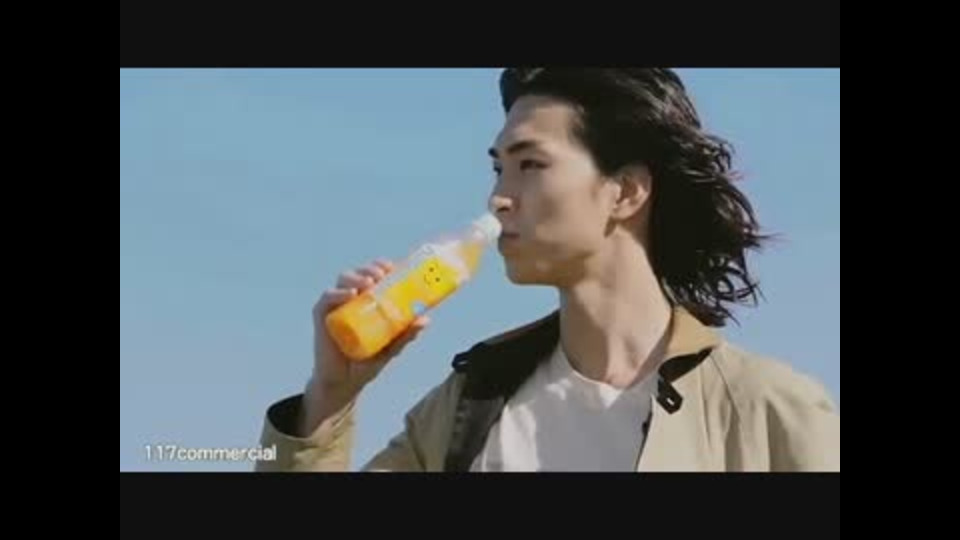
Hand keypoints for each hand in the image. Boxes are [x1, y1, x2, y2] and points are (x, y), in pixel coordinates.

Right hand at [302, 259, 429, 433]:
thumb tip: (425, 320)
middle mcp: (351, 299)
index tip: (393, 266)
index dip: (382, 266)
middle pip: (359, 273)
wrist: (345, 383)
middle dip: (371, 269)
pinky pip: (327, 298)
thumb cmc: (367, 361)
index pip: (374, 276)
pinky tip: (350, 295)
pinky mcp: (322, 316)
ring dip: (356, 277)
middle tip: (382, 275)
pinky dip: (338, 294)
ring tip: (369, 283)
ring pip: (343, 281)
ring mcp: (336, 306)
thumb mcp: (391, 347)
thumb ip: (405, 334)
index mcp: (367, 301)